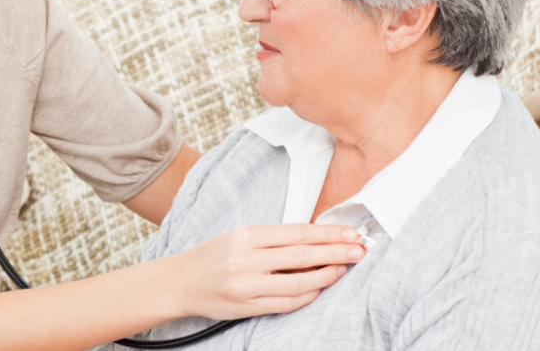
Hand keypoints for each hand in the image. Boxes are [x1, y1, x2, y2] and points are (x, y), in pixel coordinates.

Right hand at [162, 224, 363, 320]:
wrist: (180, 282)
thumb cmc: (213, 256)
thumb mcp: (239, 236)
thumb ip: (273, 238)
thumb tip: (315, 239)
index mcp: (245, 236)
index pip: (296, 233)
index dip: (327, 233)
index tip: (349, 232)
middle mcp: (246, 260)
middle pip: (301, 256)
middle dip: (334, 252)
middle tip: (358, 250)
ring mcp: (246, 286)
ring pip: (297, 283)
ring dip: (325, 276)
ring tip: (343, 269)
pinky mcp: (247, 307)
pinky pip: (285, 303)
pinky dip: (307, 295)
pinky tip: (320, 287)